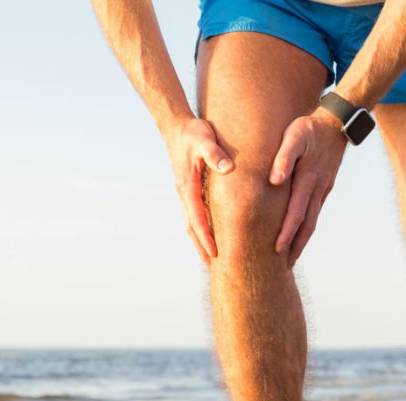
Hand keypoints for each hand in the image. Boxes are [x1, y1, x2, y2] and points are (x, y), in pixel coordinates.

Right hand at [163, 117, 234, 266]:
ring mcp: (186, 194)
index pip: (197, 219)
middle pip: (192, 229)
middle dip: (203, 249)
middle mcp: (184, 194)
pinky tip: (213, 238)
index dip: (206, 238)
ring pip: (192, 225)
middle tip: (217, 269)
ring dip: (201, 243)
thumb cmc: (193, 132)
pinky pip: (195, 217)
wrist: (177, 127)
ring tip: (214, 262)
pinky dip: (202, 231)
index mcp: (187, 186)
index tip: (216, 254)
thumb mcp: (204, 138)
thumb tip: (228, 168)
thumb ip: (215, 153)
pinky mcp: (190, 192)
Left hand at [269, 109, 347, 268]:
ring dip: (302, 240)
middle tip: (284, 267)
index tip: (277, 251)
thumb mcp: (294, 135)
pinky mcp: (325, 187)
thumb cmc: (309, 127)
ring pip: (312, 221)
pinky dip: (306, 227)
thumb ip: (284, 157)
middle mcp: (318, 188)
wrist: (337, 122)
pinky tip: (299, 235)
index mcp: (308, 179)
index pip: (296, 213)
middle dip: (295, 247)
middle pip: (307, 225)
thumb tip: (274, 180)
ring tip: (291, 258)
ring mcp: (323, 189)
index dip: (287, 233)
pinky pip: (315, 212)